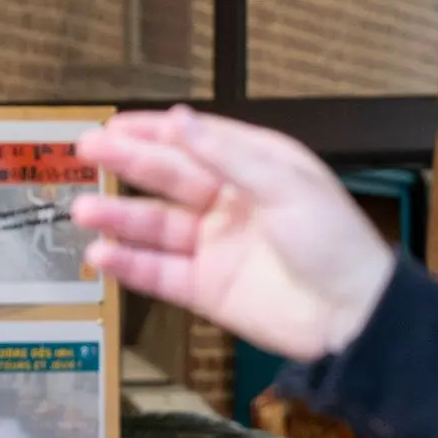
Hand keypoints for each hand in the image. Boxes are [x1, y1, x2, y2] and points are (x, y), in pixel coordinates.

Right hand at [72, 107, 394, 360]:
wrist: (354, 318)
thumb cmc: (334, 242)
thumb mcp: (285, 186)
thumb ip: (227, 154)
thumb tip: (180, 119)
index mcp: (256, 167)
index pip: (196, 140)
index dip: (153, 130)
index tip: (112, 124)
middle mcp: (230, 202)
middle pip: (167, 178)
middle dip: (125, 163)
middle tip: (85, 152)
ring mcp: (214, 246)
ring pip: (155, 226)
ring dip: (118, 217)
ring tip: (83, 210)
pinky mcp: (204, 288)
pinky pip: (158, 272)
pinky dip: (129, 264)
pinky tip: (101, 256)